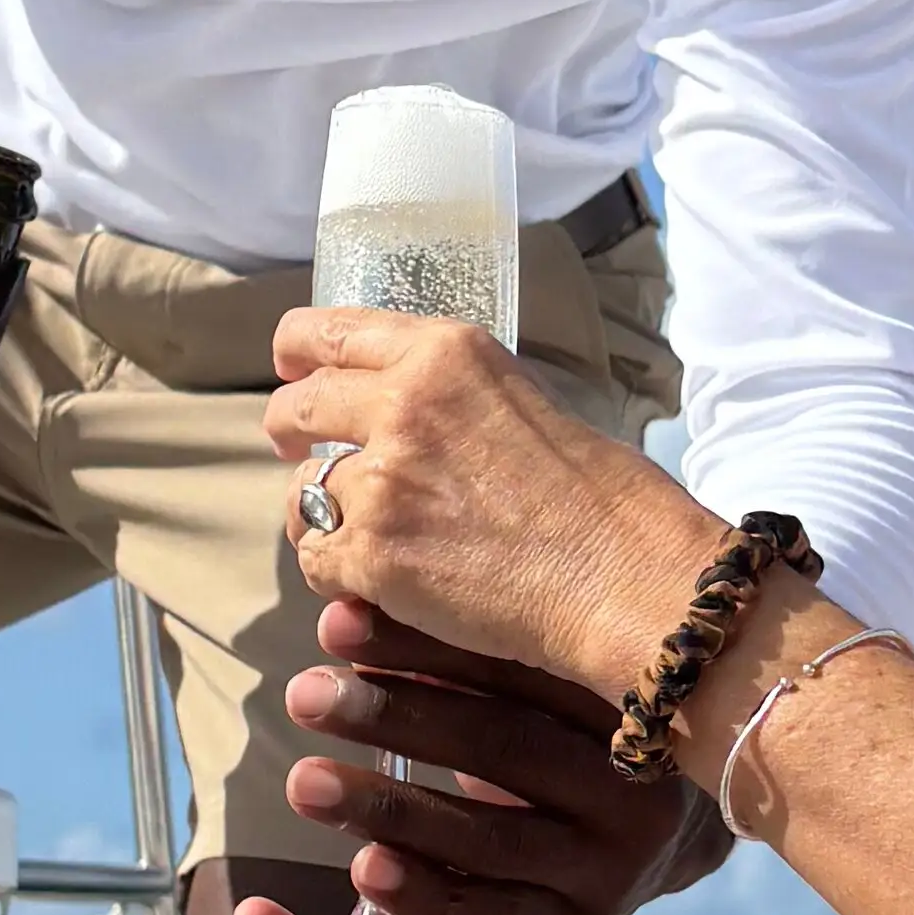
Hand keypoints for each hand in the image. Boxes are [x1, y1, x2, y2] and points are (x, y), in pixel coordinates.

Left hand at [271, 313, 711, 695]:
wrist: (624, 577)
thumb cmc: (603, 502)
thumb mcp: (528, 402)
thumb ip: (455, 397)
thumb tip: (410, 417)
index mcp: (447, 354)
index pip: (331, 332)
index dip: (296, 352)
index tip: (291, 368)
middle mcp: (405, 404)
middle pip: (298, 406)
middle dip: (289, 429)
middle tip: (302, 451)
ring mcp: (382, 481)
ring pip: (304, 491)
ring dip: (325, 514)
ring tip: (368, 537)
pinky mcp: (373, 554)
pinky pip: (316, 557)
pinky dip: (338, 574)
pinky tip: (379, 582)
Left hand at [280, 596, 720, 914]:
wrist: (670, 832)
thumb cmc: (584, 729)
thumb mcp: (555, 679)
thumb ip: (477, 647)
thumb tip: (354, 602)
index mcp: (636, 702)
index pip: (523, 666)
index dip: (425, 643)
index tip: (336, 624)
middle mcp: (636, 788)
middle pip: (508, 748)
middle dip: (397, 719)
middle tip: (306, 697)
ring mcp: (610, 870)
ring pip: (492, 838)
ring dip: (392, 811)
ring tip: (305, 785)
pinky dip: (425, 895)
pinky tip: (362, 871)